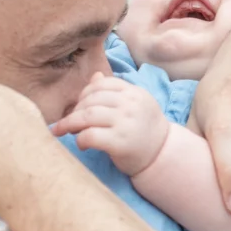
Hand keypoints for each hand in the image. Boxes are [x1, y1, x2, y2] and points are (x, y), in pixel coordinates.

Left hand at [52, 73, 170, 175]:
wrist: (161, 155)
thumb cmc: (143, 129)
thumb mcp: (134, 105)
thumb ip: (114, 91)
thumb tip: (94, 76)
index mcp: (135, 92)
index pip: (102, 84)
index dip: (85, 93)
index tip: (80, 106)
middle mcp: (131, 104)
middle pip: (91, 100)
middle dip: (75, 111)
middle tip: (69, 122)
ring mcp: (126, 123)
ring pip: (87, 116)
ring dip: (71, 123)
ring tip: (68, 131)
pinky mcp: (120, 142)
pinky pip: (90, 135)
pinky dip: (80, 139)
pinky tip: (82, 144)